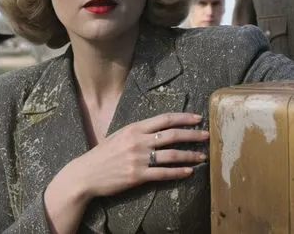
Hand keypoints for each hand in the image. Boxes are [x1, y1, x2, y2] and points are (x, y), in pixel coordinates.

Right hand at [65, 112, 208, 199]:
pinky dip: (178, 172)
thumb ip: (138, 132)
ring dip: (189, 155)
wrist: (87, 173)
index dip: (183, 118)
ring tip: (202, 156)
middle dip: (192, 134)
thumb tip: (157, 129)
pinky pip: (163, 174)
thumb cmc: (103, 153)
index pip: (164, 119)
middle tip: (207, 135)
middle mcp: (139, 140)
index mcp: (135, 128)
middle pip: (172, 135)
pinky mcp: (138, 176)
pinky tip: (189, 172)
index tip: (197, 118)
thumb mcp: (119, 135)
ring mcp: (139, 158)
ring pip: (171, 155)